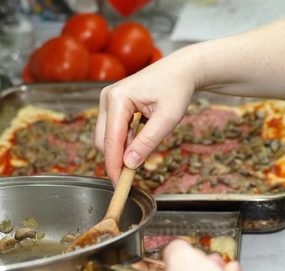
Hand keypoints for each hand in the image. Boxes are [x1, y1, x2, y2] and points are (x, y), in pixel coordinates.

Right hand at [94, 53, 196, 183]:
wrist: (181, 70)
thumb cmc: (177, 90)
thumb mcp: (167, 119)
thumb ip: (147, 142)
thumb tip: (129, 164)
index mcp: (118, 99)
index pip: (111, 141)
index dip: (114, 166)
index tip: (119, 185)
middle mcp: (107, 98)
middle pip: (104, 141)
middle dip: (116, 160)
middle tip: (133, 176)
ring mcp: (108, 100)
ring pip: (107, 138)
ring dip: (121, 151)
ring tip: (143, 153)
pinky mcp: (112, 104)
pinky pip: (113, 131)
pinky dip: (124, 142)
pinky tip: (139, 142)